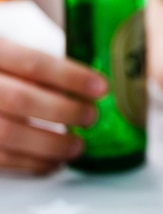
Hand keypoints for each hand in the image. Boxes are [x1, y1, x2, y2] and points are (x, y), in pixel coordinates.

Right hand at [0, 37, 106, 174]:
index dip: (71, 77)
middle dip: (64, 111)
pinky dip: (32, 163)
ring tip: (77, 146)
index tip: (102, 88)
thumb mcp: (14, 50)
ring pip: (8, 133)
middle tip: (91, 116)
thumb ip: (42, 63)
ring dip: (51, 144)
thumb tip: (91, 80)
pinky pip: (1, 158)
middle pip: (21, 99)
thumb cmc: (3, 69)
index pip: (34, 63)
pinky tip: (54, 160)